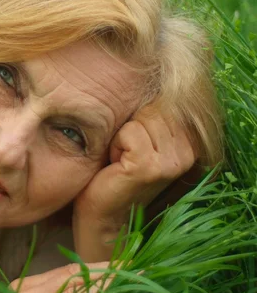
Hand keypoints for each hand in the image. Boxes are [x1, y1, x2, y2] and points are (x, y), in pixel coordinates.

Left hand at [72, 105, 195, 261]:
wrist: (103, 213)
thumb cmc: (115, 171)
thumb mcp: (140, 138)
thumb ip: (152, 115)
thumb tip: (152, 80)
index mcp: (190, 142)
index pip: (165, 101)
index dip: (139, 119)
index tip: (135, 147)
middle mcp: (188, 152)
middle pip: (152, 109)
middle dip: (130, 127)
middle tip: (126, 155)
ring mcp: (172, 161)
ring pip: (140, 119)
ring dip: (122, 137)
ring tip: (122, 160)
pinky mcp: (150, 167)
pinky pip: (128, 133)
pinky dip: (116, 145)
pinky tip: (117, 166)